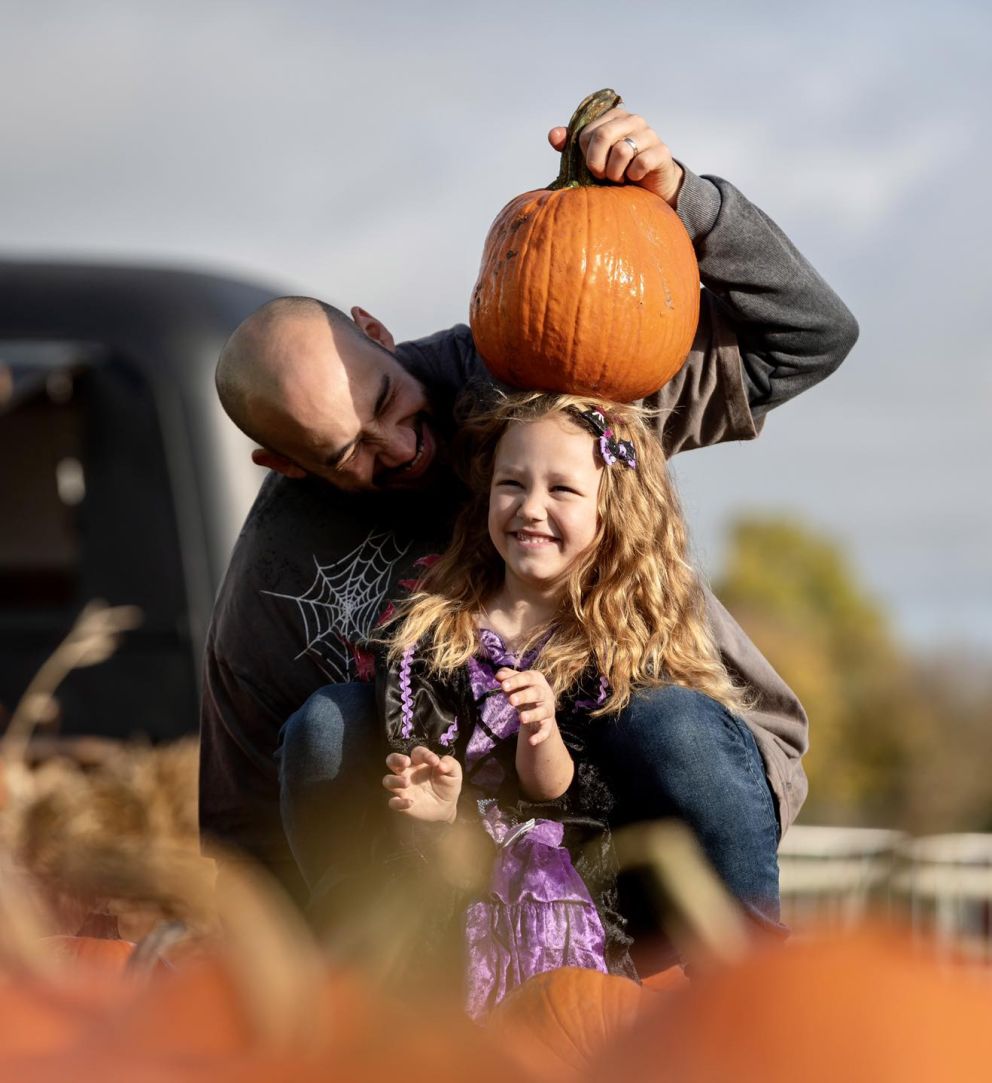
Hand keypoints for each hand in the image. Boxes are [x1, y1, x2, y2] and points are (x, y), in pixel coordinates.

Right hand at [382, 746, 461, 822]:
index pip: (417, 752)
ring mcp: (403, 788)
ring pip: (388, 780)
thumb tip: (441, 763)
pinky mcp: (402, 804)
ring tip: (407, 783)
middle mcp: (408, 772)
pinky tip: (411, 802)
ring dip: (395, 780)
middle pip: (392, 760)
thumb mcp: (454, 773)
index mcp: (420, 762)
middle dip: (396, 759)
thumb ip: (450, 764)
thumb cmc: (448, 785)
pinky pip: (393, 802)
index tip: (434, 761)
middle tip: (406, 762)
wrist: (447, 807)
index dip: (424, 754)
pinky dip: (398, 802)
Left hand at [496, 667, 557, 746]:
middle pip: (537, 693)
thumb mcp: (516, 683)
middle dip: (524, 696)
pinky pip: (546, 730)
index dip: (516, 681)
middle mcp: (545, 693)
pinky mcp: (548, 724)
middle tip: (511, 701)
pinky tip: (532, 741)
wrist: (539, 709)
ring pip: (543, 711)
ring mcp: (548, 709)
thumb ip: (507, 677)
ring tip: (521, 718)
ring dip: (533, 714)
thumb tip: (498, 675)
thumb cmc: (524, 691)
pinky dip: (540, 736)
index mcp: (537, 679)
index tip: (503, 686)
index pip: (528, 677)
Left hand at [548, 107, 683, 207]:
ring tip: (620, 177)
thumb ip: (571, 146)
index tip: (593, 166)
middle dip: (597, 163)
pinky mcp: (662, 152)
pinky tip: (635, 178)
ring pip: (621, 151)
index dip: (585, 155)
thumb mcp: (592, 158)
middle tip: (602, 176)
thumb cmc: (616, 170)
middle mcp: (633, 120)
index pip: (587, 132)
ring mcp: (649, 134)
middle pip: (602, 136)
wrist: (649, 187)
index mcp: (613, 117)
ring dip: (615, 173)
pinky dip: (633, 176)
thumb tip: (553, 136)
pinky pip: (640, 163)